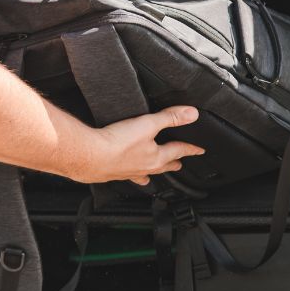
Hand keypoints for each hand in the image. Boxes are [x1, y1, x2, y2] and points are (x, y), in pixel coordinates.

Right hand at [81, 106, 204, 185]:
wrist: (89, 156)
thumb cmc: (118, 143)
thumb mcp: (148, 124)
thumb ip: (170, 117)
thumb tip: (192, 114)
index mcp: (156, 157)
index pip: (178, 151)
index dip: (190, 148)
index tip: (199, 150)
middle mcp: (144, 168)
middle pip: (163, 166)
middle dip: (172, 164)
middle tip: (180, 165)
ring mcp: (128, 172)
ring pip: (145, 174)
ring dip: (151, 173)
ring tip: (152, 176)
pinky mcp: (112, 173)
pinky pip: (126, 176)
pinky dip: (129, 175)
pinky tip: (124, 175)